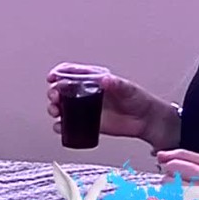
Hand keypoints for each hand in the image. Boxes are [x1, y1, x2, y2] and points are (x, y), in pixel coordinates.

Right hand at [46, 62, 175, 148]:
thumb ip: (116, 84)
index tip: (52, 77)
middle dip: (53, 92)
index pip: (72, 72)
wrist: (145, 120)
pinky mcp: (88, 123)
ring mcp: (86, 108)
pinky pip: (68, 124)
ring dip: (53, 107)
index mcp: (94, 80)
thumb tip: (105, 80)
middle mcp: (87, 93)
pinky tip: (60, 126)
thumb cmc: (138, 100)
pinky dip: (60, 126)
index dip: (59, 73)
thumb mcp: (128, 88)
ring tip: (55, 110)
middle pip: (62, 89)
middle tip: (54, 96)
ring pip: (62, 106)